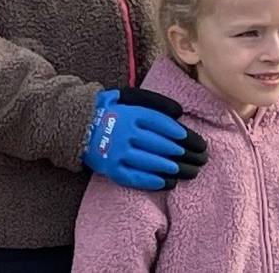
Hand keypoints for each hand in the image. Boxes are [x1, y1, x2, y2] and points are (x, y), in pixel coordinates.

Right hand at [82, 88, 208, 190]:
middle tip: (202, 159)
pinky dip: (155, 181)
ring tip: (192, 172)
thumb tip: (180, 112)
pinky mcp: (111, 169)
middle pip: (162, 146)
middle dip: (187, 154)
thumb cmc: (109, 109)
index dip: (185, 135)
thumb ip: (154, 101)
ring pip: (153, 163)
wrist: (75, 125)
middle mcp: (124, 133)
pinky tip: (170, 182)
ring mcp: (117, 152)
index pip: (164, 126)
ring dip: (176, 169)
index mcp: (130, 114)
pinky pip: (137, 178)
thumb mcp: (128, 95)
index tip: (199, 143)